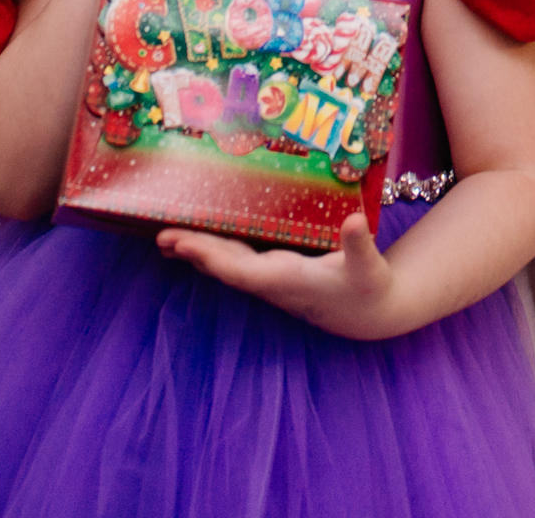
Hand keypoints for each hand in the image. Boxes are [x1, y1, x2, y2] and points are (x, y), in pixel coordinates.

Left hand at [157, 212, 397, 339]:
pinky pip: (236, 261)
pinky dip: (214, 250)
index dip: (216, 260)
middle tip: (163, 237)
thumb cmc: (370, 287)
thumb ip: (359, 245)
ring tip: (165, 240)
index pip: (246, 272)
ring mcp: (271, 279)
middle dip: (196, 253)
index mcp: (291, 280)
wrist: (371, 313)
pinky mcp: (274, 273)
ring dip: (198, 253)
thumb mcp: (369, 266)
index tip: (189, 247)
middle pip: (227, 269)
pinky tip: (196, 242)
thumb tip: (354, 221)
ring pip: (228, 265)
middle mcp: (274, 282)